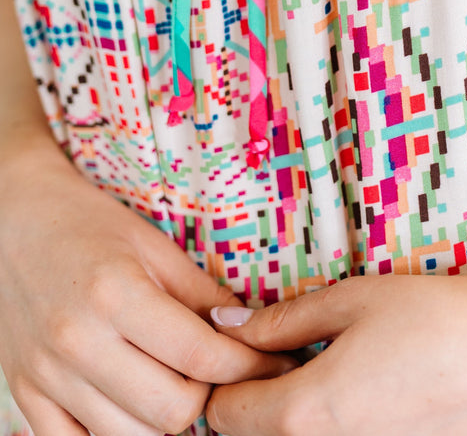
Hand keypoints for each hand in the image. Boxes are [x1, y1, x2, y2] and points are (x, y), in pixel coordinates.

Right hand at [0, 138, 295, 435]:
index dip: (247, 366)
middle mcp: (78, 341)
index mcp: (117, 294)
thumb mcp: (154, 245)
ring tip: (176, 384)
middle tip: (219, 372)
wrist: (14, 220)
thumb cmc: (88, 224)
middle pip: (171, 412)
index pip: (199, 357)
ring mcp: (47, 375)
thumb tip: (250, 332)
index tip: (272, 362)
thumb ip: (201, 294)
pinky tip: (132, 404)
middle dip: (209, 396)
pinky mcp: (25, 395)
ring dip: (165, 420)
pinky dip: (114, 434)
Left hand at [206, 263, 466, 435]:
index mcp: (303, 413)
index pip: (221, 413)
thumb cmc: (437, 318)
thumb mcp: (353, 300)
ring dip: (294, 418)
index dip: (226, 374)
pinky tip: (367, 393)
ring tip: (332, 373)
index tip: (250, 344)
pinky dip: (336, 427)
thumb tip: (224, 323)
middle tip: (287, 355)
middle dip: (255, 399)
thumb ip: (281, 319)